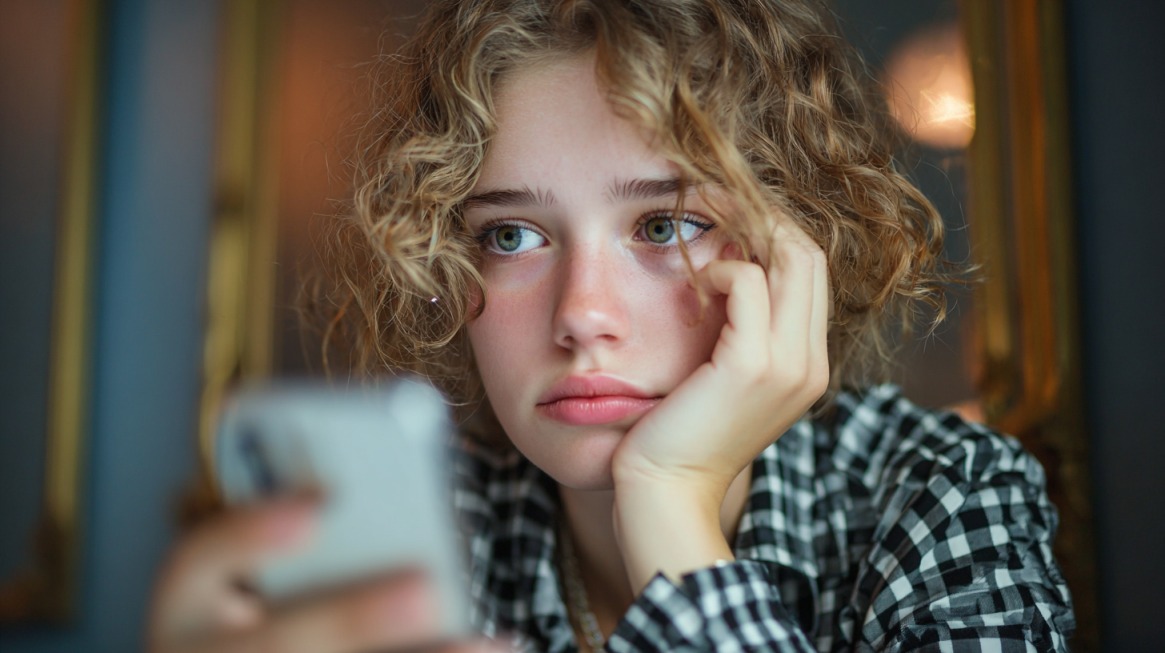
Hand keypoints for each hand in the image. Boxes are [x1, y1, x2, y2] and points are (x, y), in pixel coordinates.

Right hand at [148, 498, 498, 652]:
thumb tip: (402, 520)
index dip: (248, 534)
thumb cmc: (272, 619)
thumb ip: (311, 556)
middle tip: (425, 588)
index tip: (315, 508)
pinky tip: (496, 650)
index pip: (194, 563)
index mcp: (187, 610)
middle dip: (351, 617)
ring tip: (493, 642)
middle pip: (276, 645)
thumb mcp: (260, 585)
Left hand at [609, 214, 829, 587]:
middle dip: (766, 217)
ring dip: (746, 230)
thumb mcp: (723, 379)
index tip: (735, 211)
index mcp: (808, 365)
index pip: (812, 273)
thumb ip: (739, 333)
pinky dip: (722, 270)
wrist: (667, 489)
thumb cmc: (682, 432)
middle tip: (719, 200)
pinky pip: (749, 283)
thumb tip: (725, 271)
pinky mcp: (752, 365)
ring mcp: (788, 365)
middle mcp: (810, 363)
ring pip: (792, 258)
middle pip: (811, 256)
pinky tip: (699, 283)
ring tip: (708, 225)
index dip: (777, 233)